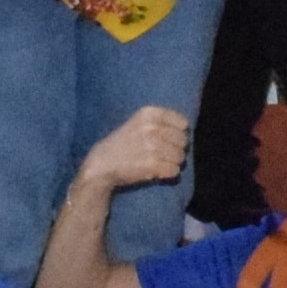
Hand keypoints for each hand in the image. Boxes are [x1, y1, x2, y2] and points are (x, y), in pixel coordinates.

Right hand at [77, 106, 193, 194]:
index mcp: (148, 113)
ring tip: (160, 163)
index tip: (169, 140)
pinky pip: (175, 170)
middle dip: (177, 149)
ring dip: (173, 163)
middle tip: (164, 154)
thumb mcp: (136, 123)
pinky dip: (169, 174)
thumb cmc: (121, 144)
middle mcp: (151, 128)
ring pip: (181, 157)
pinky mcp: (152, 165)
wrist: (101, 165)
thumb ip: (159, 122)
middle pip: (183, 141)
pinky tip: (158, 172)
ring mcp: (152, 146)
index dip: (179, 133)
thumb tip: (186, 129)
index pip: (182, 123)